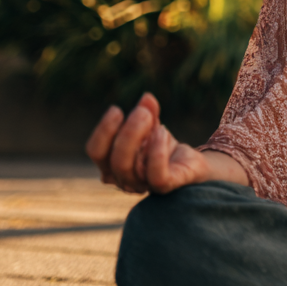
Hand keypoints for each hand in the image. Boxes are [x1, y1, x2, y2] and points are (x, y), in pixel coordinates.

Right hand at [85, 92, 212, 193]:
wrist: (190, 164)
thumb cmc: (163, 146)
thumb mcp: (153, 126)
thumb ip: (148, 112)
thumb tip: (147, 97)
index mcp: (112, 165)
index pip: (96, 151)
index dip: (103, 131)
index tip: (116, 109)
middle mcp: (123, 179)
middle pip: (114, 160)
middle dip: (127, 132)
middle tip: (142, 112)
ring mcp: (143, 186)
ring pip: (128, 168)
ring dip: (139, 138)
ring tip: (152, 118)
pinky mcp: (165, 188)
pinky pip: (156, 176)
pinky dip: (157, 152)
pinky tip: (161, 132)